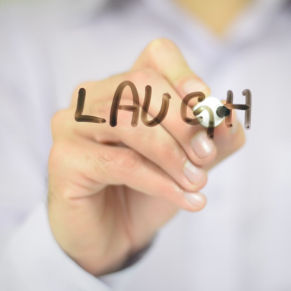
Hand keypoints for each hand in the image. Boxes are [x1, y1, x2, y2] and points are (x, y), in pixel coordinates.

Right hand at [47, 39, 244, 274]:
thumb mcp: (191, 161)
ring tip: (198, 182)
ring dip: (172, 153)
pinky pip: (120, 163)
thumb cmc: (148, 189)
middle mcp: (92, 96)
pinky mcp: (63, 159)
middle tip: (207, 155)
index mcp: (124, 85)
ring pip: (127, 121)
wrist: (113, 235)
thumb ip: (215, 138)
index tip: (209, 111)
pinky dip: (160, 182)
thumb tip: (227, 116)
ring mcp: (71, 123)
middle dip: (183, 119)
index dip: (186, 75)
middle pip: (141, 82)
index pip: (156, 55)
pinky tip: (185, 199)